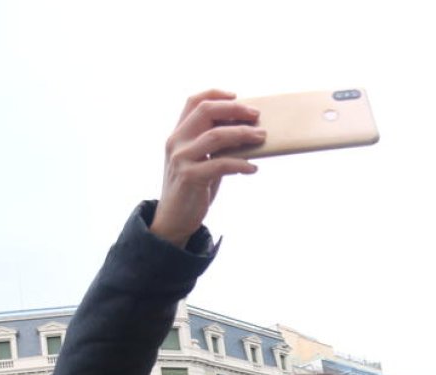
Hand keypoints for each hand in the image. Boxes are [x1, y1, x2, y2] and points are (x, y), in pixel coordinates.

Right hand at [150, 89, 265, 246]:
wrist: (173, 219)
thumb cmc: (193, 187)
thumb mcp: (201, 160)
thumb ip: (215, 144)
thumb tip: (247, 129)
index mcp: (178, 134)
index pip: (193, 102)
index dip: (215, 93)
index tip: (237, 95)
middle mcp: (176, 141)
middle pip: (206, 111)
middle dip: (234, 109)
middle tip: (256, 115)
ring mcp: (181, 158)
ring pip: (216, 135)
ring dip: (243, 134)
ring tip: (261, 137)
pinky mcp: (189, 177)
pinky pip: (221, 164)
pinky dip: (241, 164)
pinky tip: (253, 168)